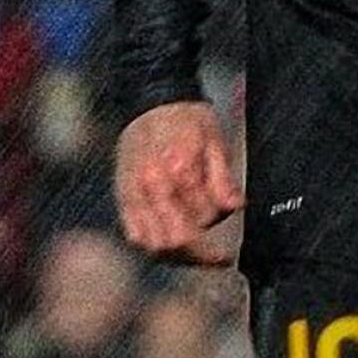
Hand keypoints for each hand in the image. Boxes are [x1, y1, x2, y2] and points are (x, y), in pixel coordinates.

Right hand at [114, 100, 244, 267]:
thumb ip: (223, 179)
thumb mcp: (214, 140)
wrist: (153, 99)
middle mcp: (152, 184)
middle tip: (217, 257)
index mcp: (178, 168)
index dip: (219, 222)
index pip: (202, 217)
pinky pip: (135, 235)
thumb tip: (235, 207)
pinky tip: (171, 240)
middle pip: (176, 241)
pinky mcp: (123, 196)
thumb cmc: (187, 117)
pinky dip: (153, 245)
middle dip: (200, 254)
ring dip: (177, 255)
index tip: (229, 222)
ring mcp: (134, 192)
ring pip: (153, 245)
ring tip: (196, 253)